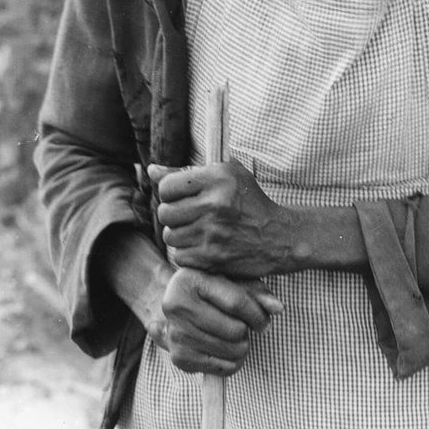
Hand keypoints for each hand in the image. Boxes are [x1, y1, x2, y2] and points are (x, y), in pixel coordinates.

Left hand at [150, 160, 295, 277]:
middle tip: (189, 216)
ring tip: (198, 231)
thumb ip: (185, 173)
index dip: (170, 193)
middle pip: (164, 213)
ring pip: (170, 236)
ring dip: (180, 235)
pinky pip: (179, 256)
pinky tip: (203, 246)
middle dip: (173, 216)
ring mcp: (212, 232)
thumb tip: (151, 171)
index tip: (182, 198)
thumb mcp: (226, 176)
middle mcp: (214, 203)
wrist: (278, 236)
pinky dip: (188, 253)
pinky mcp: (212, 257)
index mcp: (217, 178)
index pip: (166, 187)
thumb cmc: (249, 202)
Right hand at [156, 266, 282, 375]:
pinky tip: (226, 348)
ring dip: (241, 345)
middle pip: (235, 330)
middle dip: (246, 330)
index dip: (257, 314)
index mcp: (188, 279)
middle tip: (241, 325)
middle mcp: (175, 306)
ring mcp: (175, 334)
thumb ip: (257, 293)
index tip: (264, 320)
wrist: (177, 308)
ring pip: (232, 350)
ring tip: (233, 335)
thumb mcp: (232, 282)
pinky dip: (233, 361)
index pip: (236, 302)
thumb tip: (278, 308)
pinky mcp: (180, 358)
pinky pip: (224, 368)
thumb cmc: (211, 291)